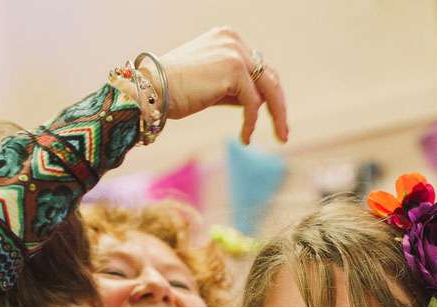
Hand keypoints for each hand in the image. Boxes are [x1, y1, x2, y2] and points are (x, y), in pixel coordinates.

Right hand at [155, 27, 287, 144]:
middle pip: (268, 76)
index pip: (258, 68)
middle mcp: (233, 40)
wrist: (152, 90)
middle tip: (284, 133)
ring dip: (276, 116)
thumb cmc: (175, 91)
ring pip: (268, 88)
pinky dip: (251, 122)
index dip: (268, 94)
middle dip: (278, 106)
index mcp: (227, 38)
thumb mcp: (212, 86)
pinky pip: (253, 102)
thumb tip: (260, 103)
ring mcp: (235, 52)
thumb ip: (235, 89)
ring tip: (279, 137)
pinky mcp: (234, 69)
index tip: (274, 117)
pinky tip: (245, 137)